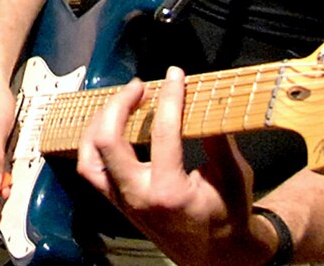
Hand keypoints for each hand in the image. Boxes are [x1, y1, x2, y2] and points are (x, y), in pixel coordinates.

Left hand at [76, 67, 267, 265]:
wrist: (216, 257)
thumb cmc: (227, 217)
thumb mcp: (234, 177)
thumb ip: (219, 140)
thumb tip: (208, 101)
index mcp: (169, 192)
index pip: (163, 133)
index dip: (170, 98)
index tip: (175, 76)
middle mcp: (138, 197)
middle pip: (108, 141)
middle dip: (120, 104)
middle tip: (139, 86)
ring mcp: (122, 201)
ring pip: (89, 155)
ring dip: (100, 122)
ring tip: (120, 102)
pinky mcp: (116, 202)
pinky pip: (91, 168)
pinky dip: (94, 143)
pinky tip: (109, 125)